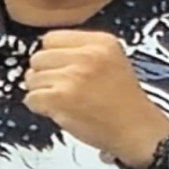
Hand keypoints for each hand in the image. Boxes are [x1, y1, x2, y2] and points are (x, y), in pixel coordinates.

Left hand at [23, 30, 168, 168]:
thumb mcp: (112, 61)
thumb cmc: (124, 103)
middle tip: (59, 88)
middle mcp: (87, 55)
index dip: (52, 56)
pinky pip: (31, 98)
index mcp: (100, 42)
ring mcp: (72, 76)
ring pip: (32, 78)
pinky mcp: (61, 98)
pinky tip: (57, 111)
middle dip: (44, 74)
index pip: (52, 38)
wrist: (137, 130)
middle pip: (39, 57)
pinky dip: (39, 107)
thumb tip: (47, 54)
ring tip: (61, 101)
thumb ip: (83, 51)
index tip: (59, 68)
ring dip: (41, 92)